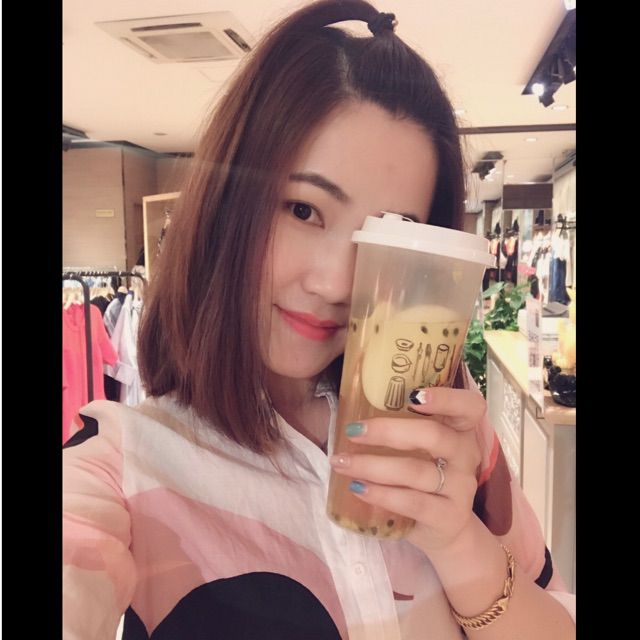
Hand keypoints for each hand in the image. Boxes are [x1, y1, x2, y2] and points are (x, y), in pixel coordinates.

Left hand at [329, 386, 485, 552]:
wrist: (447, 531)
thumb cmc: (425, 476)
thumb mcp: (422, 448)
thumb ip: (402, 426)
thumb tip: (353, 410)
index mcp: (461, 430)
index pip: (469, 406)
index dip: (446, 398)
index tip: (412, 395)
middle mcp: (466, 455)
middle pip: (434, 435)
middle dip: (388, 431)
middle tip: (353, 431)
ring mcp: (461, 488)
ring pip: (416, 471)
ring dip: (372, 465)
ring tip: (342, 462)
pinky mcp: (449, 517)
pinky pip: (412, 502)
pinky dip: (381, 494)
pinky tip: (357, 488)